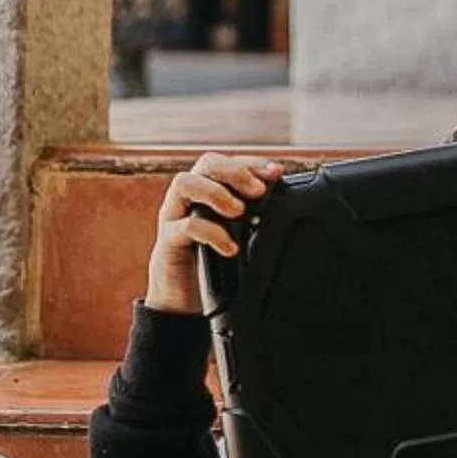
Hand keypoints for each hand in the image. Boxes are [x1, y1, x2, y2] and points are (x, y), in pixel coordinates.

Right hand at [145, 152, 282, 314]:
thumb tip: (289, 203)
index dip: (253, 163)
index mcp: (210, 189)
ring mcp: (175, 215)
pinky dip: (211, 233)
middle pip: (207, 162)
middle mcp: (191, 196)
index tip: (277, 172)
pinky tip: (230, 247)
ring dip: (215, 192)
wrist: (183, 295)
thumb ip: (257, 217)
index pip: (230, 162)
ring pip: (184, 183)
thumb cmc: (214, 259)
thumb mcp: (239, 235)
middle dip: (235, 171)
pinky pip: (184, 226)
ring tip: (238, 211)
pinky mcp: (168, 241)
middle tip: (258, 191)